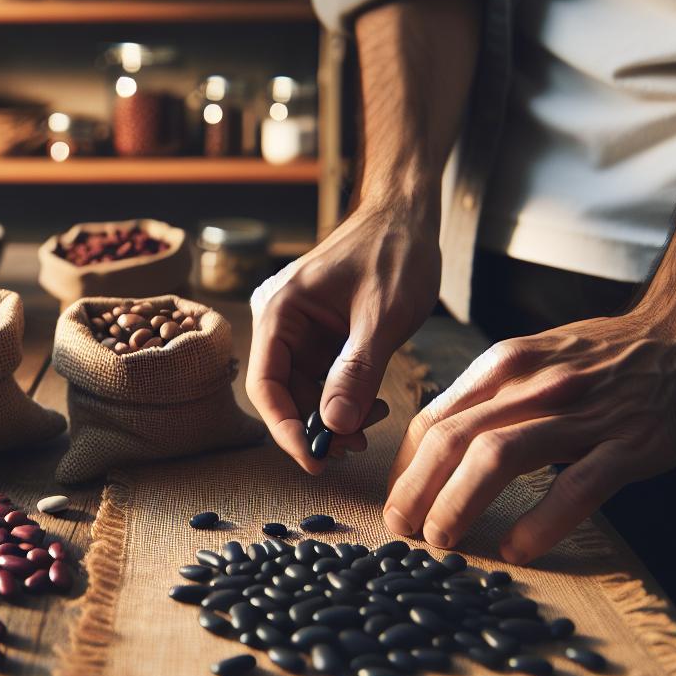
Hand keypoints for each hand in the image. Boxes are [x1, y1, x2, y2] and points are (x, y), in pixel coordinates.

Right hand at [247, 204, 440, 472]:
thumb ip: (357, 372)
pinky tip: (374, 404)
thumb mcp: (382, 316)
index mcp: (280, 310)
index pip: (266, 384)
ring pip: (306, 392)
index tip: (314, 460)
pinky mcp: (322, 335)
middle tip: (356, 448)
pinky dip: (347, 398)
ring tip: (374, 421)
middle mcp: (280, 321)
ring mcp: (300, 329)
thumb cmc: (395, 251)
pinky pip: (324, 379)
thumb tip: (336, 426)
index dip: (286, 428)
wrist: (409, 216)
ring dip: (335, 416)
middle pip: (284, 393)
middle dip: (318, 426)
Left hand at [383, 307, 675, 563]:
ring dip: (458, 503)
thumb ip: (496, 396)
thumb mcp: (541, 358)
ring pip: (496, 458)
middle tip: (401, 530)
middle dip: (414, 489)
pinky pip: (575, 485)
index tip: (397, 500)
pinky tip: (517, 548)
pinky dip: (540, 521)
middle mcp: (534, 385)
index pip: (434, 418)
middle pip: (451, 439)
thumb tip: (446, 442)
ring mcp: (582, 413)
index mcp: (506, 366)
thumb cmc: (615, 353)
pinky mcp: (628, 442)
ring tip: (442, 540)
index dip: (406, 466)